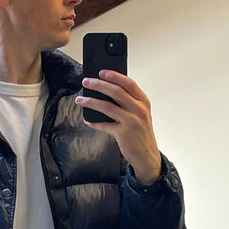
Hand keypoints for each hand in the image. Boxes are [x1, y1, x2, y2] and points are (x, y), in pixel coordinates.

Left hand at [76, 70, 161, 184]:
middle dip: (98, 85)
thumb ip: (130, 103)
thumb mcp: (141, 115)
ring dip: (91, 102)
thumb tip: (109, 92)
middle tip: (86, 82)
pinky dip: (94, 122)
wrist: (147, 156)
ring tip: (80, 100)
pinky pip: (104, 125)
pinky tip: (88, 120)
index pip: (129, 83)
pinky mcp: (123, 133)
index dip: (114, 76)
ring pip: (107, 106)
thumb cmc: (141, 134)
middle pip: (116, 91)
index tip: (101, 72)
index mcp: (143, 102)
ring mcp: (131, 121)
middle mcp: (139, 110)